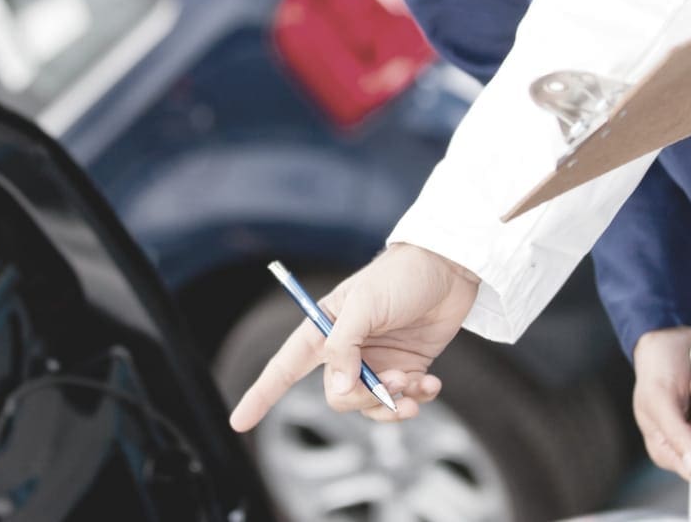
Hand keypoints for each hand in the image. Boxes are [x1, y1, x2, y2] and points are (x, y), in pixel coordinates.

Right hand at [228, 243, 479, 431]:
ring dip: (393, 401)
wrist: (451, 268)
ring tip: (415, 383)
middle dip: (364, 396)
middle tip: (392, 379)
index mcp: (324, 328)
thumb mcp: (365, 304)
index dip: (260, 396)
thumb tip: (338, 389)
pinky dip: (416, 399)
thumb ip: (344, 347)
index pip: (284, 367)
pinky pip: (401, 401)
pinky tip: (431, 384)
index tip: (239, 423)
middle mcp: (347, 350)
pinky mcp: (406, 368)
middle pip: (337, 396)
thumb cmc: (401, 275)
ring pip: (371, 405)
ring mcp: (377, 362)